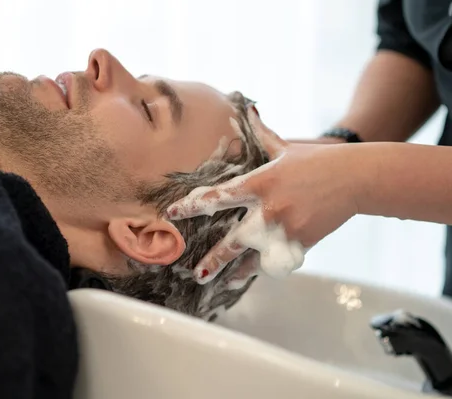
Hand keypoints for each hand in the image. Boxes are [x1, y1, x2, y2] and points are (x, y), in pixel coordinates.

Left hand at [166, 124, 362, 282]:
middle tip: (195, 272)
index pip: (218, 197)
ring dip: (234, 274)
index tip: (172, 213)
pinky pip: (276, 261)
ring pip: (253, 259)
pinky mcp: (301, 243)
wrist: (355, 179)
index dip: (192, 206)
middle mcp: (268, 210)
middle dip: (212, 259)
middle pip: (232, 241)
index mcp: (260, 184)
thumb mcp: (286, 147)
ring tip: (218, 284)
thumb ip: (263, 135)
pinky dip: (261, 269)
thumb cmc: (318, 161)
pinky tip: (247, 278)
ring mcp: (285, 230)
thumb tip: (249, 109)